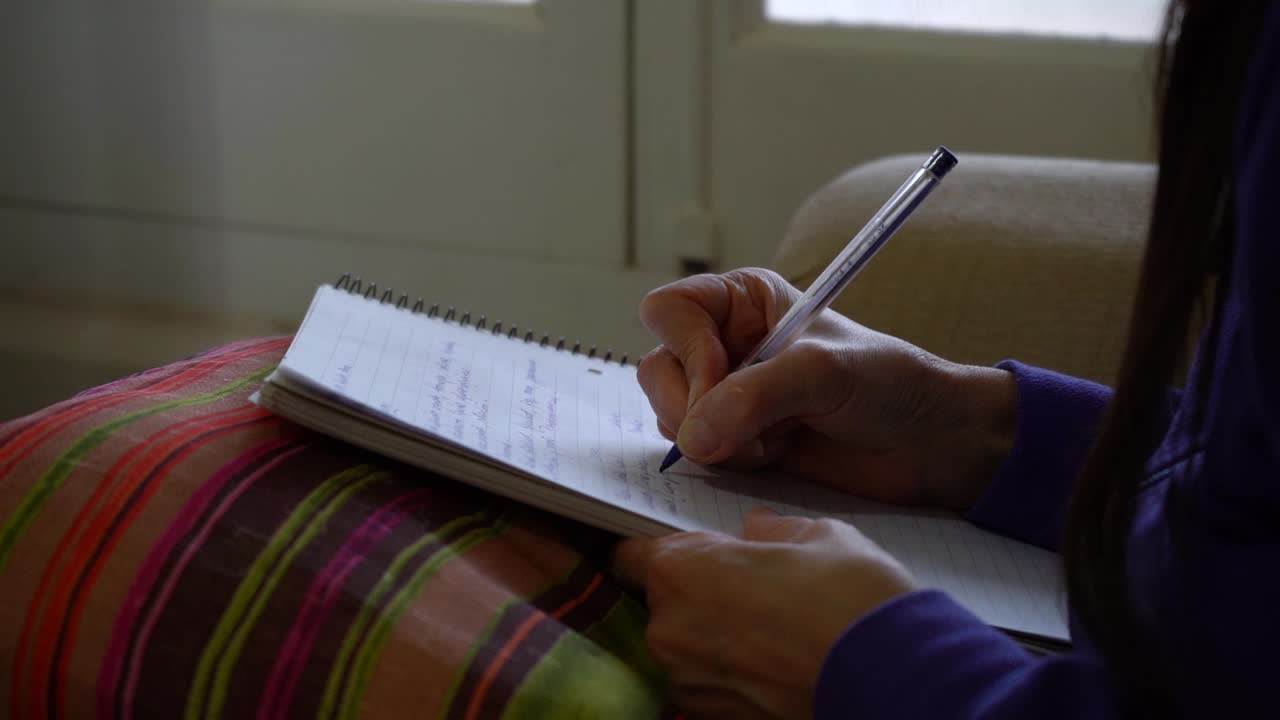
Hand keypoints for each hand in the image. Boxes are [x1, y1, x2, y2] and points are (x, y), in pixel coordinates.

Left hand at [613, 508, 918, 719]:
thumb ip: (772, 532)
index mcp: (681, 571)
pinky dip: (733, 675)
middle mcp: (669, 629)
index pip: (631, 555)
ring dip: (714, 638)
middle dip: (696, 595)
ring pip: (686, 648)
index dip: (658, 551)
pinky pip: (710, 685)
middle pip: (662, 603)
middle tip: (748, 589)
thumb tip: (757, 531)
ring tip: (771, 632)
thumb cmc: (852, 596)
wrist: (896, 679)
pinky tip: (777, 665)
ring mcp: (689, 684)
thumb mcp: (819, 536)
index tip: (685, 552)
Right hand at [637, 267, 1016, 510]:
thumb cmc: (887, 384)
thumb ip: (754, 397)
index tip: (722, 384)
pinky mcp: (734, 440)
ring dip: (718, 439)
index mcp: (741, 301)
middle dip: (696, 406)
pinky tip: (777, 454)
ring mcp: (725, 395)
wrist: (927, 443)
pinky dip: (730, 461)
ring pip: (671, 417)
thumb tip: (692, 438)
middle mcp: (724, 343)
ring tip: (777, 437)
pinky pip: (695, 454)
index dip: (686, 349)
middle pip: (659, 369)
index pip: (668, 310)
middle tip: (750, 427)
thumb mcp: (823, 373)